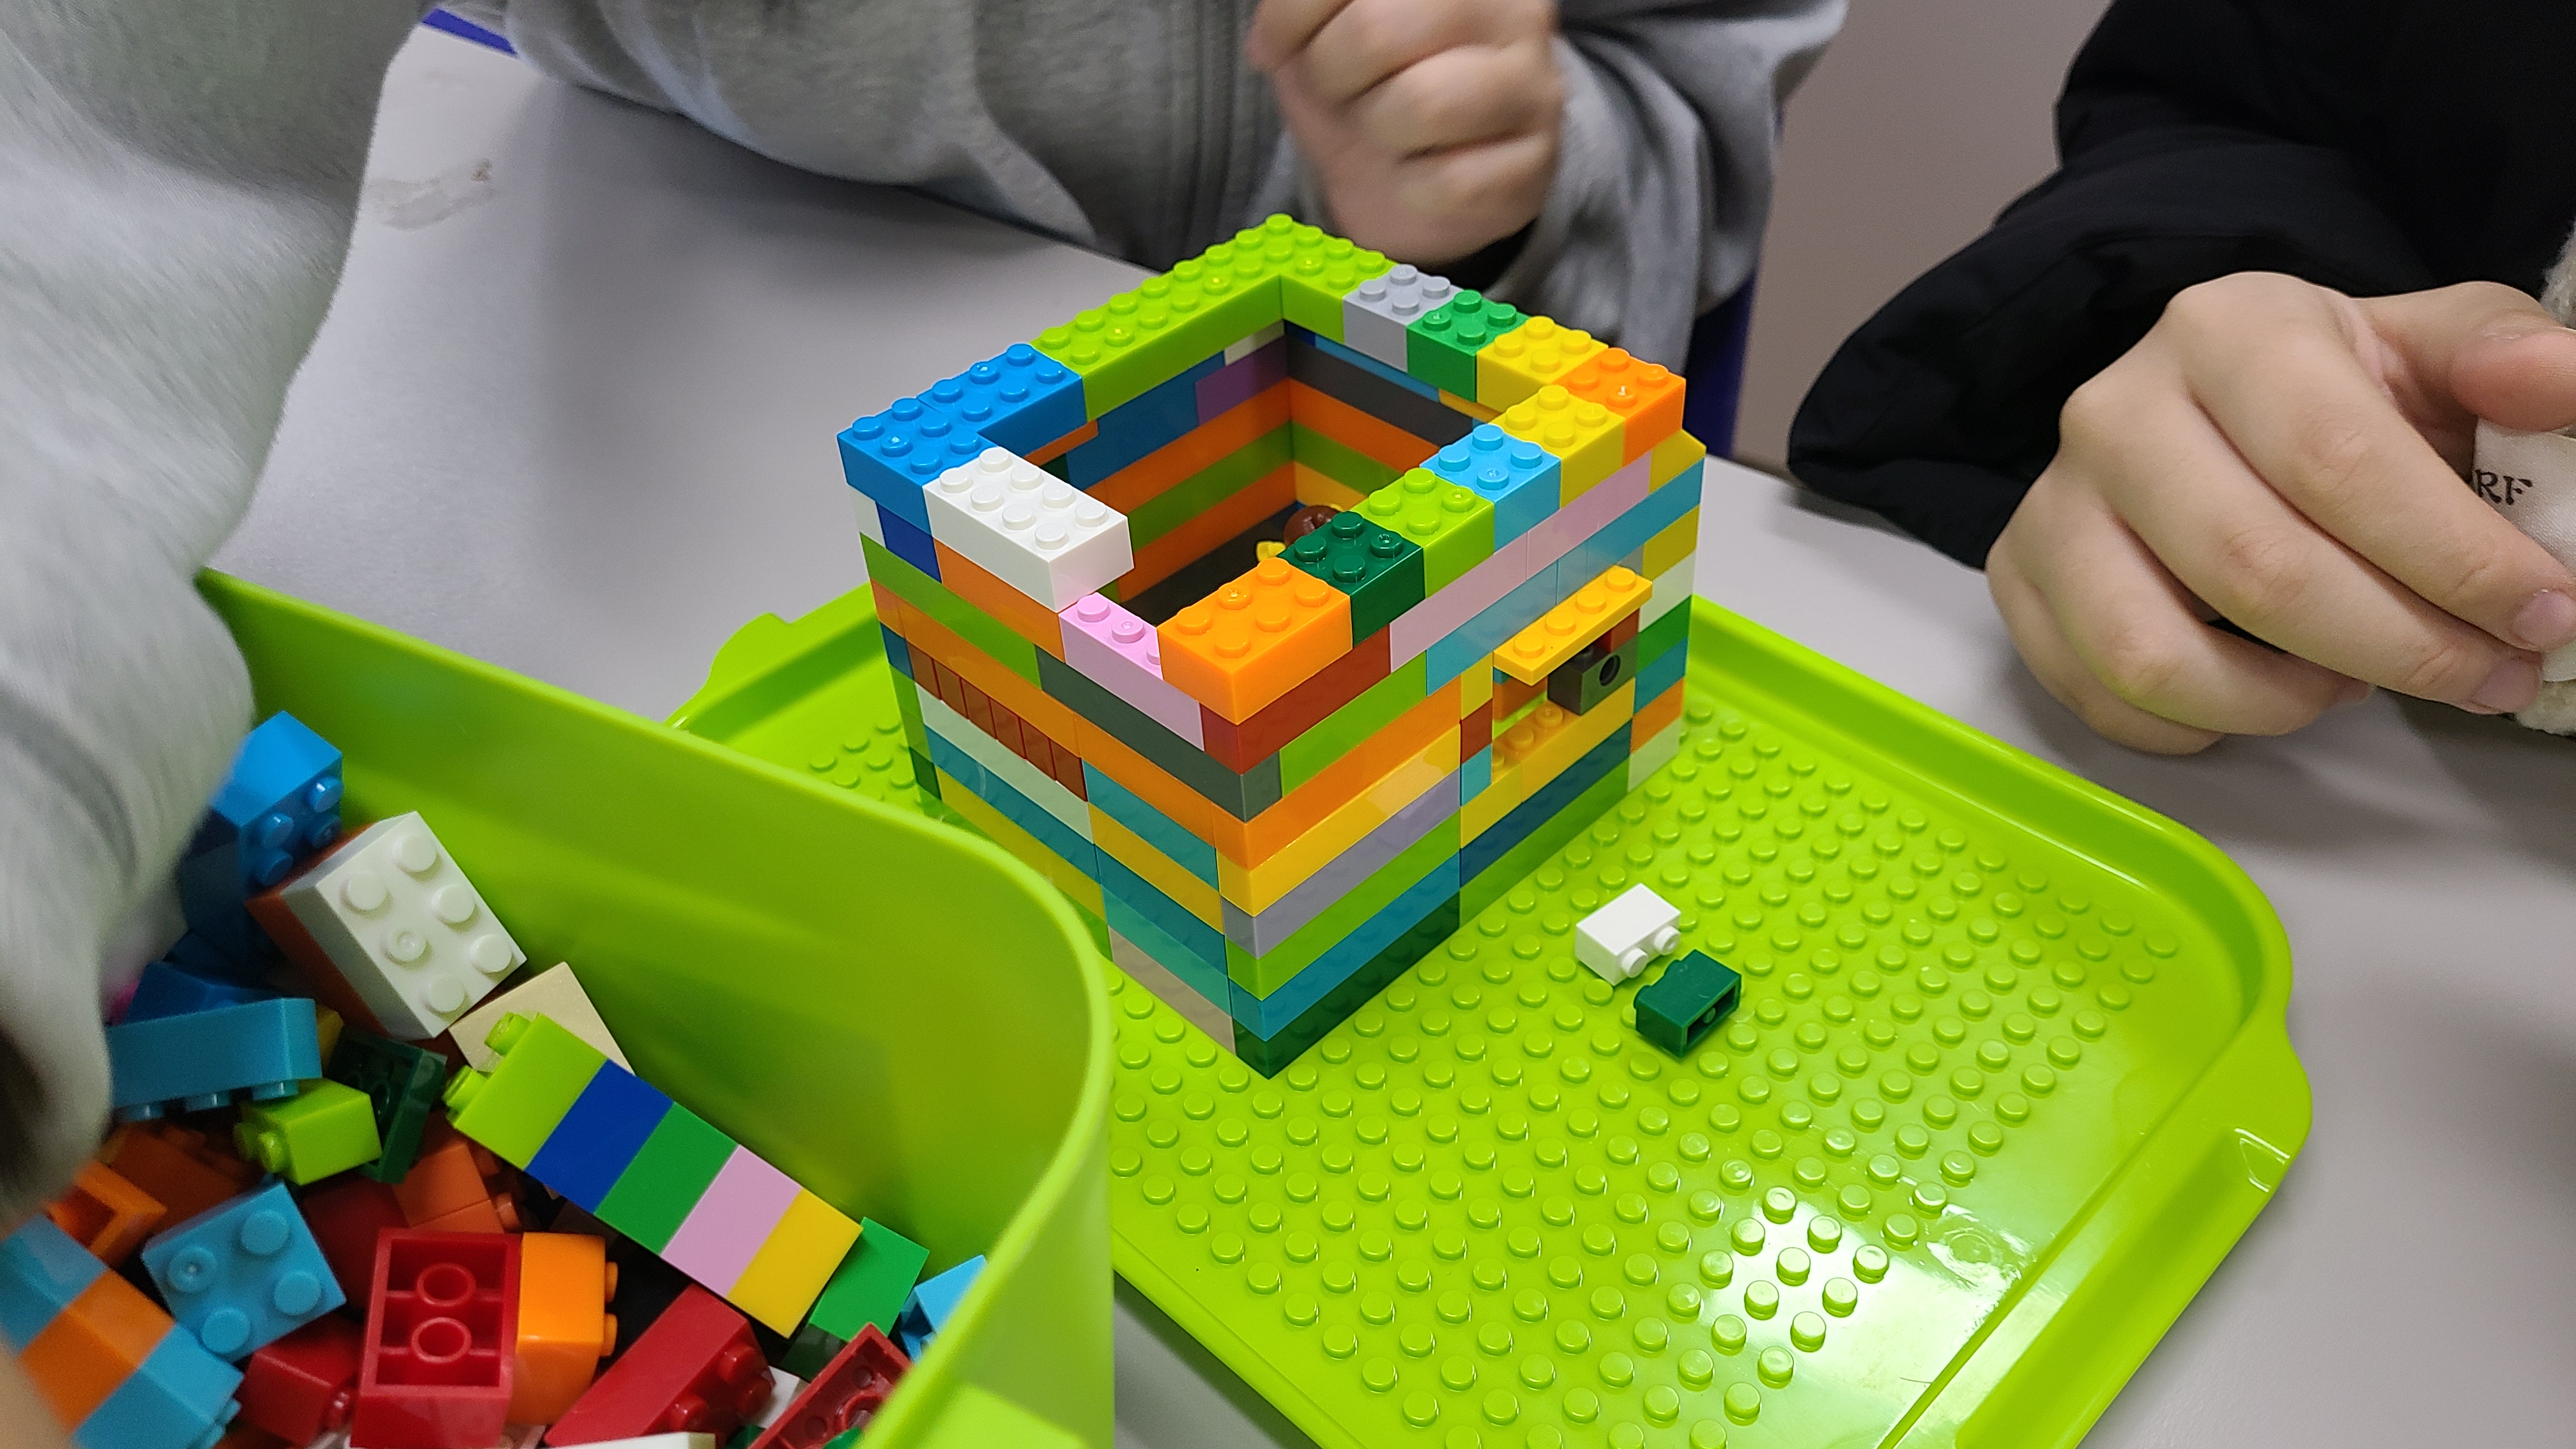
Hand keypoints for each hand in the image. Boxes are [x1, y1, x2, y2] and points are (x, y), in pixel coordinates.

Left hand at [1246, 0, 1562, 267]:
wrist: (1424, 183)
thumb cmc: (1370, 90)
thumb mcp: (1323, 30)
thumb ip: (1302, 8)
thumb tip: (1273, 34)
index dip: (1289, 15)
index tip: (1275, 46)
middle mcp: (1513, 8)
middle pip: (1376, 30)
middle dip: (1329, 74)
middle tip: (1337, 91)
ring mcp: (1534, 87)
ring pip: (1420, 103)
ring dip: (1373, 130)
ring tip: (1381, 129)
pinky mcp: (1534, 166)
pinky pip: (1447, 183)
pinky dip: (1410, 190)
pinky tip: (1418, 175)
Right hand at [1988, 274, 2575, 751]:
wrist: (2208, 407)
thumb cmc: (2333, 392)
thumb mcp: (2431, 348)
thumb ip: (2505, 357)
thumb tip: (2564, 382)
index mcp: (2228, 329)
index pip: (2337, 459)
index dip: (2451, 555)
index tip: (2541, 611)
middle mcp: (2116, 410)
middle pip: (2255, 568)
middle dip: (2397, 646)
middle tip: (2487, 676)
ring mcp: (2054, 501)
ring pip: (2153, 653)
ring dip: (2282, 702)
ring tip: (2359, 685)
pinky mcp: (2020, 577)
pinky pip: (2098, 696)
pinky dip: (2198, 726)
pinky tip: (2269, 696)